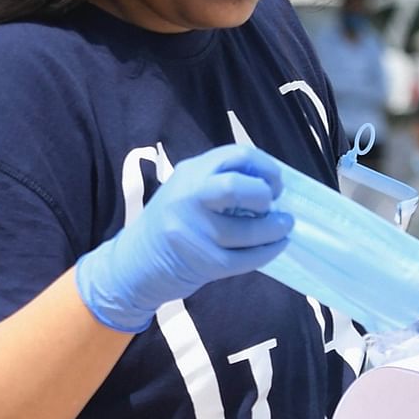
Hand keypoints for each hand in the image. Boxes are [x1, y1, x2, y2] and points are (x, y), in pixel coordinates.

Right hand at [74, 144, 294, 332]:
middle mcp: (188, 198)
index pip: (237, 155)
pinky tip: (276, 246)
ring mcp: (193, 232)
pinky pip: (246, 258)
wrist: (135, 262)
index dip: (266, 168)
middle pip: (235, 187)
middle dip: (264, 195)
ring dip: (275, 229)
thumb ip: (220, 181)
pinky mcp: (204, 263)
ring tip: (283, 227)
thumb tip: (270, 185)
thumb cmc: (171, 222)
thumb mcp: (187, 189)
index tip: (274, 183)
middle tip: (272, 205)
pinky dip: (269, 251)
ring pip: (247, 230)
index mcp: (190, 173)